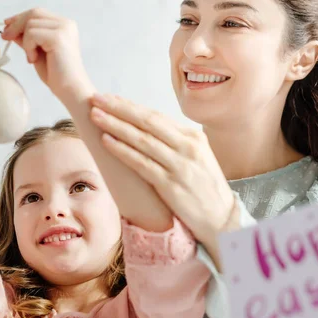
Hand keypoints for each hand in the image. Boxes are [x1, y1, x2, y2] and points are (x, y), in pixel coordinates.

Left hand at [1, 8, 89, 95]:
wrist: (69, 90)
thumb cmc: (56, 74)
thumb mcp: (37, 51)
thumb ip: (27, 38)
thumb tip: (9, 27)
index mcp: (64, 25)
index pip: (38, 13)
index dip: (20, 18)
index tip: (6, 26)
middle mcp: (66, 23)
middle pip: (34, 13)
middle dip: (16, 24)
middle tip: (5, 37)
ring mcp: (63, 29)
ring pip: (30, 24)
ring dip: (24, 41)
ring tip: (31, 57)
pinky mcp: (58, 37)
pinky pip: (32, 34)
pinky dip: (28, 47)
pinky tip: (33, 59)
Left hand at [89, 94, 239, 245]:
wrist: (221, 219)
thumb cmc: (204, 189)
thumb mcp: (196, 159)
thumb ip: (175, 144)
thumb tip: (146, 131)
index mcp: (193, 138)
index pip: (156, 116)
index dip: (129, 106)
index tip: (109, 98)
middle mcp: (187, 147)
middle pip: (147, 121)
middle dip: (119, 108)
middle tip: (97, 99)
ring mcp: (179, 166)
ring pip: (142, 140)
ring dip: (116, 126)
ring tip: (96, 116)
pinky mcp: (171, 185)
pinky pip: (142, 164)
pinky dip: (123, 151)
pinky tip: (107, 141)